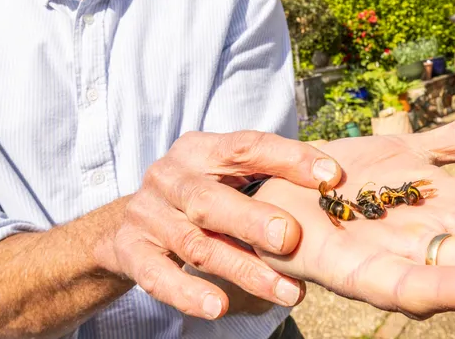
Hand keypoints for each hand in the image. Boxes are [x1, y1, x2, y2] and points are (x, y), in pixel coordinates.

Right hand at [112, 131, 341, 319]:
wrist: (123, 223)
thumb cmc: (196, 195)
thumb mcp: (224, 175)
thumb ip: (267, 175)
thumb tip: (331, 181)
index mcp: (199, 150)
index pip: (244, 146)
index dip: (287, 158)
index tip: (330, 175)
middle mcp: (170, 177)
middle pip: (211, 200)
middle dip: (253, 221)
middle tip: (292, 239)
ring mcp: (148, 215)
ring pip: (196, 245)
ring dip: (243, 270)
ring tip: (286, 292)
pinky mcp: (132, 251)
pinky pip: (159, 276)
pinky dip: (188, 293)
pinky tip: (217, 308)